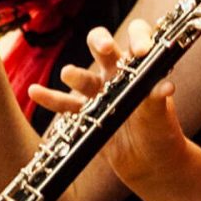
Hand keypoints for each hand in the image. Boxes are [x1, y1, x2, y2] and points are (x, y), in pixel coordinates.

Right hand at [28, 20, 188, 191]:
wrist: (149, 163)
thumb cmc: (160, 132)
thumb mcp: (160, 115)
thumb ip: (157, 99)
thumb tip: (166, 86)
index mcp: (139, 67)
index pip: (137, 37)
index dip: (138, 37)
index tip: (141, 51)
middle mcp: (116, 73)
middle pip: (101, 45)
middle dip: (100, 41)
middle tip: (104, 48)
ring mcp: (98, 92)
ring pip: (81, 76)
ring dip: (74, 73)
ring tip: (69, 73)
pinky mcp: (85, 114)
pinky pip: (64, 104)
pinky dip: (49, 98)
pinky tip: (34, 91)